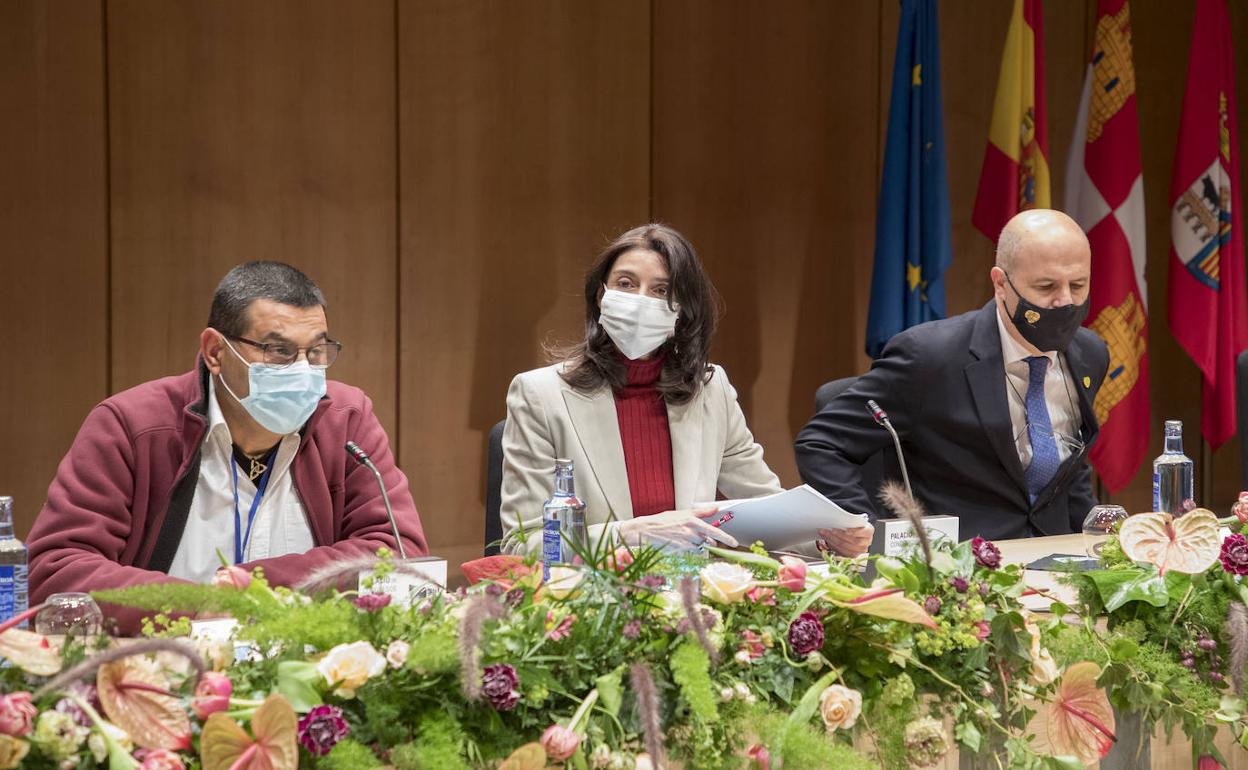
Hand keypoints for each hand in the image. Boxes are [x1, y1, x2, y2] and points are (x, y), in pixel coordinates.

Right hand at [616, 506, 738, 549]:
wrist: (646, 531)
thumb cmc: (663, 521)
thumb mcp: (682, 513)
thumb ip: (701, 512)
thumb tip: (716, 509)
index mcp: (692, 521)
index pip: (714, 531)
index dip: (726, 538)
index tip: (735, 543)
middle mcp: (690, 532)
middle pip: (707, 541)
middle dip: (706, 540)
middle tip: (694, 536)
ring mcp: (685, 543)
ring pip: (699, 548)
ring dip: (696, 545)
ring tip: (682, 538)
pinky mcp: (679, 551)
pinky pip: (690, 553)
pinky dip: (688, 550)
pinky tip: (679, 543)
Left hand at [816, 524, 873, 556]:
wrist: (854, 533)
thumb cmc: (853, 525)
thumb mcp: (854, 520)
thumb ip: (849, 521)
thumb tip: (838, 519)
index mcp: (869, 531)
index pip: (864, 532)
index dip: (855, 532)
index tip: (846, 530)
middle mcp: (866, 542)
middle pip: (854, 541)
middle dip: (840, 535)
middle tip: (830, 530)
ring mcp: (860, 551)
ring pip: (846, 548)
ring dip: (834, 540)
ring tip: (826, 534)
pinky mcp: (852, 555)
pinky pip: (842, 552)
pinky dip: (833, 546)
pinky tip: (828, 540)